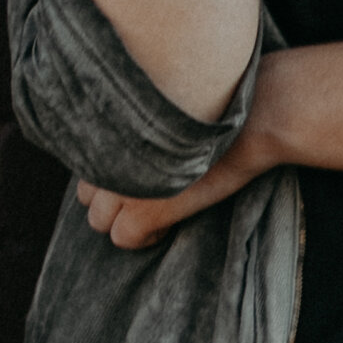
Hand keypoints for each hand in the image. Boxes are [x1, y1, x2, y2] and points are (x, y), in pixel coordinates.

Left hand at [75, 93, 276, 250]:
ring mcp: (124, 183)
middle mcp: (109, 153)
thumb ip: (140, 120)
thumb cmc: (222, 103)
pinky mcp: (145, 209)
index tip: (142, 172)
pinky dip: (144, 238)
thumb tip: (131, 136)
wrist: (257, 115)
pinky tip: (167, 226)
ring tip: (159, 210)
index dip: (113, 173)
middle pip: (85, 195)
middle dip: (112, 199)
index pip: (85, 162)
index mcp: (111, 124)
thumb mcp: (170, 103)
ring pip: (98, 221)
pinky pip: (123, 238)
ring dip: (124, 220)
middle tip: (149, 194)